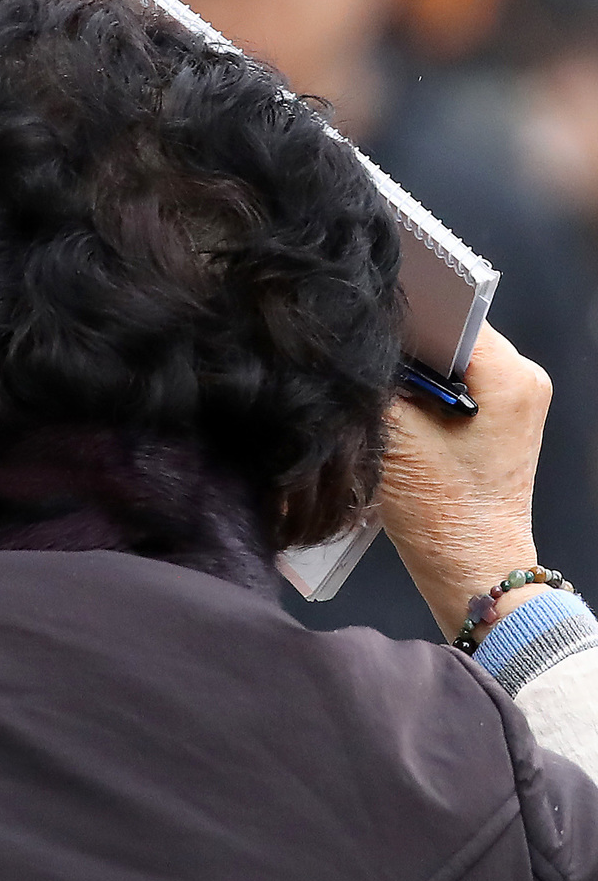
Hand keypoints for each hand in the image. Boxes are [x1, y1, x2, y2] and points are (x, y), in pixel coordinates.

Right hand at [379, 322, 550, 639]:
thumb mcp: (395, 435)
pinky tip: (402, 414)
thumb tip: (359, 342)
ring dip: (416, 371)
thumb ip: (378, 378)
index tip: (368, 323)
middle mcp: (522, 379)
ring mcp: (514, 400)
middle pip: (452, 333)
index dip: (406, 313)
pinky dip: (428, 391)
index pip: (451, 310)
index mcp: (509, 374)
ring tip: (386, 392)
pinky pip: (457, 384)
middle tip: (369, 363)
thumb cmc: (442, 513)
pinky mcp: (499, 420)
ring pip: (451, 359)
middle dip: (408, 345)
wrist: (469, 570)